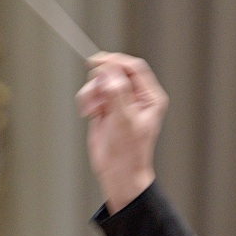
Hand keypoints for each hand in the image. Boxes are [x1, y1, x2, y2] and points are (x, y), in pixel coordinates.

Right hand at [76, 52, 168, 211]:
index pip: (134, 68)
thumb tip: (108, 71)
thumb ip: (117, 93)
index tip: (98, 62)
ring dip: (90, 92)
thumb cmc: (129, 152)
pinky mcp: (104, 108)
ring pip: (100, 81)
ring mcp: (119, 101)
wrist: (117, 173)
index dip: (116, 62)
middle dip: (100, 81)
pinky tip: (87, 112)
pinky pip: (92, 93)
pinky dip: (86, 99)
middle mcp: (135, 97)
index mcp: (149, 97)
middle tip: (94, 93)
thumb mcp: (125, 120)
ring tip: (89, 109)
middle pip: (114, 71)